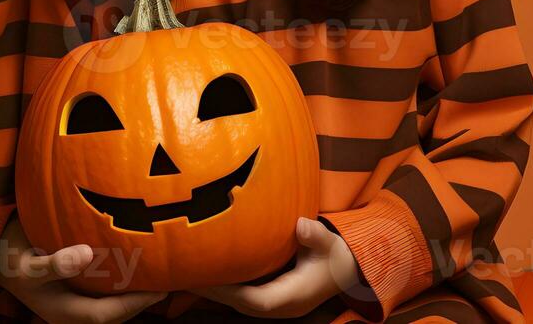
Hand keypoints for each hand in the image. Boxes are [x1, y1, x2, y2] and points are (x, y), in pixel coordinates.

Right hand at [0, 216, 166, 323]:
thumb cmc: (11, 260)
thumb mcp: (28, 264)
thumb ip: (55, 264)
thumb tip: (84, 255)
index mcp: (63, 313)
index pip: (107, 315)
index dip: (134, 304)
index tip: (159, 289)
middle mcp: (72, 312)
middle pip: (115, 313)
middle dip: (142, 300)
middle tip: (170, 279)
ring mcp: (73, 301)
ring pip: (110, 303)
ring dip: (133, 292)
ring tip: (159, 273)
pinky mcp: (74, 289)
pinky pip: (104, 291)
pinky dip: (121, 282)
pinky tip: (135, 264)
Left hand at [190, 217, 360, 317]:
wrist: (344, 271)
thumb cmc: (334, 256)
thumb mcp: (330, 244)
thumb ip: (316, 235)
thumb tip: (301, 226)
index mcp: (293, 296)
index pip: (258, 300)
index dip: (232, 291)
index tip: (210, 276)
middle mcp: (281, 307)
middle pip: (242, 304)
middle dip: (215, 291)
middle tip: (188, 274)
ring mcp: (276, 307)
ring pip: (240, 303)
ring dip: (217, 291)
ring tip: (191, 273)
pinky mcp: (272, 300)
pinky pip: (244, 298)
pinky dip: (226, 288)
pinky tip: (210, 274)